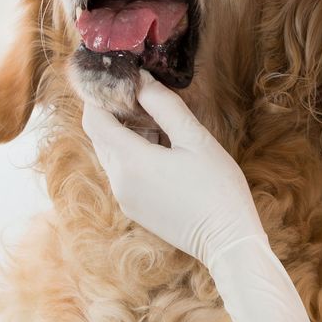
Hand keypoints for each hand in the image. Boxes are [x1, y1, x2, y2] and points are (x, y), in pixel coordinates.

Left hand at [81, 71, 321, 321]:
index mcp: (131, 161)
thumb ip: (164, 107)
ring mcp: (125, 198)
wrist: (228, 241)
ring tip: (158, 125)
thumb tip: (140, 81)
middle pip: (100, 136)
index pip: (94, 119)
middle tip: (143, 97)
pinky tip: (162, 152)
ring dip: (125, 134)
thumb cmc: (218, 189)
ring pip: (110, 154)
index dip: (98, 96)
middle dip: (114, 112)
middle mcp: (120, 181)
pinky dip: (132, 155)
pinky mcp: (135, 209)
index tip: (116, 80)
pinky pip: (122, 173)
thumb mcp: (196, 140)